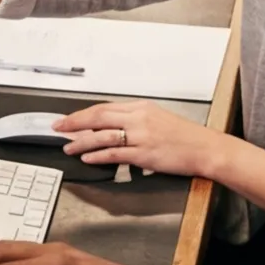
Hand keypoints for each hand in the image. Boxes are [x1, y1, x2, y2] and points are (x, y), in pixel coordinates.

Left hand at [56, 100, 224, 177]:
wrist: (205, 148)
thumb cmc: (185, 136)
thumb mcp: (158, 119)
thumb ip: (135, 120)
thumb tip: (112, 127)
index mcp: (141, 107)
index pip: (105, 108)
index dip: (83, 113)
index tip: (69, 118)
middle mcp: (139, 118)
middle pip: (99, 116)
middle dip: (75, 122)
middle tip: (58, 127)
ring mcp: (141, 136)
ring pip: (103, 135)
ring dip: (82, 141)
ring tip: (68, 147)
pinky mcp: (145, 154)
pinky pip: (115, 154)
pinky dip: (98, 155)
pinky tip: (87, 157)